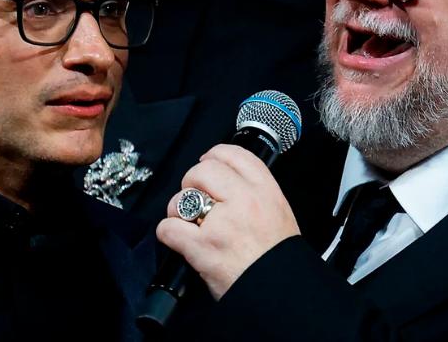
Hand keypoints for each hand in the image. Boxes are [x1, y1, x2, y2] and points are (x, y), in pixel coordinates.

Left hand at [156, 144, 300, 299]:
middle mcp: (243, 201)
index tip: (207, 163)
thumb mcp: (279, 212)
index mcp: (265, 190)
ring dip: (178, 210)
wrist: (279, 291)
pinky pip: (169, 227)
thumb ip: (255, 192)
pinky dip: (168, 233)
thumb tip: (228, 182)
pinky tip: (179, 239)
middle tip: (196, 199)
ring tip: (190, 223)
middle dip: (192, 182)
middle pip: (203, 170)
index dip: (214, 156)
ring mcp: (221, 223)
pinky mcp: (202, 246)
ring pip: (182, 197)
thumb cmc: (278, 258)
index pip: (233, 155)